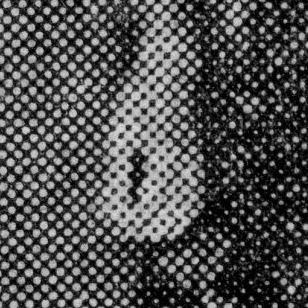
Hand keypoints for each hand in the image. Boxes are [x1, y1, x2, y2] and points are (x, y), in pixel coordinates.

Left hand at [99, 37, 203, 243]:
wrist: (169, 74)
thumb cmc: (139, 102)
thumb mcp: (120, 137)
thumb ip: (118, 174)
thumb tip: (110, 207)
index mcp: (165, 162)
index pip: (146, 206)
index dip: (126, 218)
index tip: (109, 220)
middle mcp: (186, 167)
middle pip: (173, 215)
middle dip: (148, 228)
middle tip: (126, 232)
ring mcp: (196, 163)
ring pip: (190, 209)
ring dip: (170, 224)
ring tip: (149, 231)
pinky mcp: (198, 158)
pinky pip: (197, 194)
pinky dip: (185, 210)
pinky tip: (170, 212)